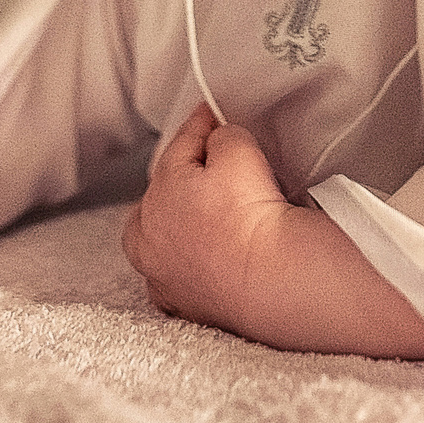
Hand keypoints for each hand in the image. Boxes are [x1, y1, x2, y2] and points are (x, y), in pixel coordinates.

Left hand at [121, 107, 423, 358]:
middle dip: (179, 175)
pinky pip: (176, 276)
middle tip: (208, 164)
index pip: (180, 146)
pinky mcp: (184, 306)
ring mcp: (163, 276)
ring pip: (158, 239)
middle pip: (161, 193)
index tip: (211, 116)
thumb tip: (219, 143)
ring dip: (173, 222)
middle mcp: (149, 238)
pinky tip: (204, 257)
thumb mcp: (240, 153)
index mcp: (157, 193)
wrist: (274, 284)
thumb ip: (223, 137)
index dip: (200, 126)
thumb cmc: (254, 220)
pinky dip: (185, 264)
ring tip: (201, 213)